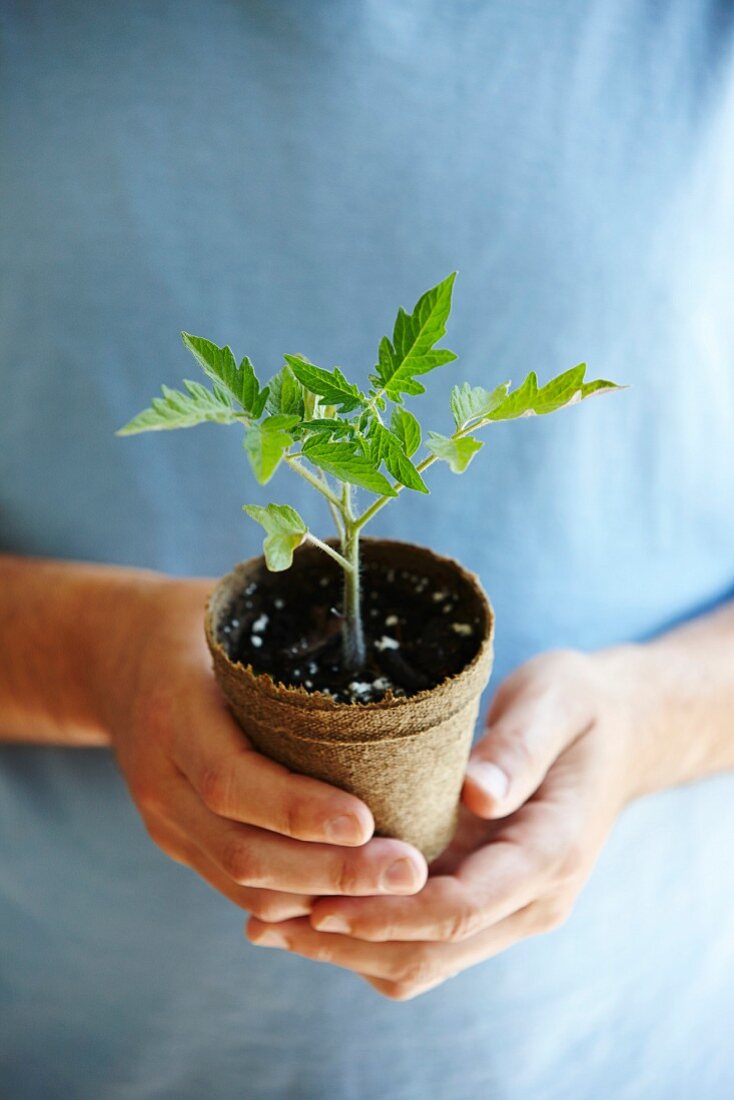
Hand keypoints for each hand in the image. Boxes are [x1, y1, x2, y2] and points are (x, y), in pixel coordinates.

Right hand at [105, 576, 427, 918]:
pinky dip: (296, 900)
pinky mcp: (178, 839)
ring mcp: (166, 818)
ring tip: (398, 887)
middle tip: (409, 869)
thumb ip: (297, 633)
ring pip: (243, 884)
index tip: (367, 821)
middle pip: (244, 851)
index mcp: (174, 711)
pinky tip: (353, 896)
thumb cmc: (193, 625)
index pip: (231, 780)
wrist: (113, 654)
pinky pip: (237, 887)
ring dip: (322, 896)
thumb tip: (397, 645)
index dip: (298, 809)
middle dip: (332, 871)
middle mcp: (162, 777)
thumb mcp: (234, 614)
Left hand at [246, 648, 641, 997]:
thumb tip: (478, 797)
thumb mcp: (556, 702)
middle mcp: (532, 898)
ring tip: (268, 925)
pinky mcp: (483, 893)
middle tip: (268, 923)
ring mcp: (509, 904)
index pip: (462, 906)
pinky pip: (424, 936)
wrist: (617, 732)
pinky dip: (367, 933)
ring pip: (424, 958)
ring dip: (348, 950)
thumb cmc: (579, 707)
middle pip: (434, 949)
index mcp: (552, 853)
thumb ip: (520, 748)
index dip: (389, 911)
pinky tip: (308, 910)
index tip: (321, 902)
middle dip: (350, 942)